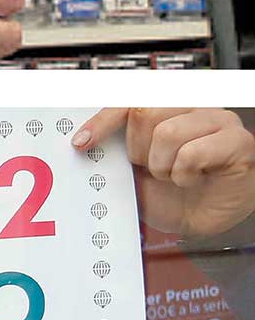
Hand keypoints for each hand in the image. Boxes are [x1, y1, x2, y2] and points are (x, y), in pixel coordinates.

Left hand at [76, 106, 254, 241]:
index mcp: (166, 108)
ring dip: (162, 165)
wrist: (206, 219)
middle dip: (137, 149)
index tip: (82, 142)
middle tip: (150, 168)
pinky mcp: (238, 141)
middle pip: (144, 111)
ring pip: (168, 132)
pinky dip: (184, 175)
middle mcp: (192, 107)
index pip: (128, 101)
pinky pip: (193, 153)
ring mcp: (218, 120)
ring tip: (174, 176)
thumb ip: (115, 152)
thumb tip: (84, 143)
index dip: (102, 120)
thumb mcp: (135, 173)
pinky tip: (192, 179)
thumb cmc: (175, 194)